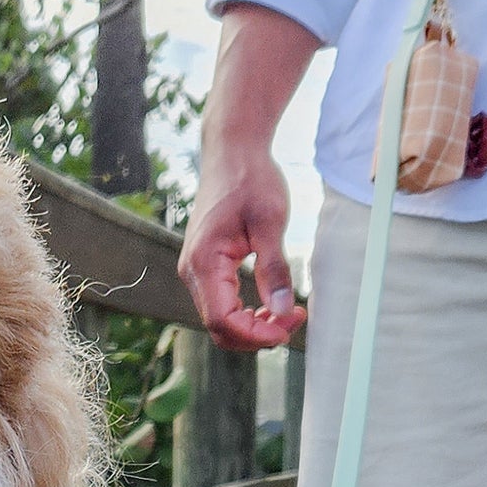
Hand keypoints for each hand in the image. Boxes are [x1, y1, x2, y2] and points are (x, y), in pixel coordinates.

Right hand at [179, 1, 319, 351]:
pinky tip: (269, 302)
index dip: (257, 334)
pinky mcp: (204, 267)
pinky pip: (221, 304)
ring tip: (287, 311)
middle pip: (219, 328)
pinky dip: (245, 313)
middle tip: (294, 319)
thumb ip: (274, 269)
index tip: (290, 324)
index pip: (223, 321)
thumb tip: (282, 311)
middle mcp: (192, 271)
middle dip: (257, 334)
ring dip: (253, 325)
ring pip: (220, 320)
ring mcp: (195, 271)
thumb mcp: (271, 222)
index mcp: (204, 262)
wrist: (232, 152)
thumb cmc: (251, 179)